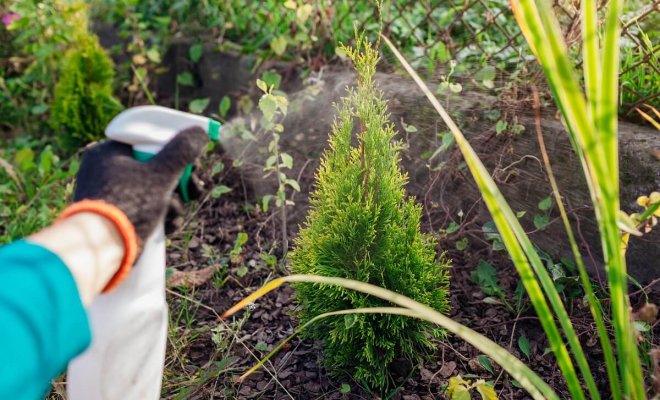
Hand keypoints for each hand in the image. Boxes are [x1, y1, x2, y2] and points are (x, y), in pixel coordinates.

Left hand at [74, 127, 208, 247]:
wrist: (99, 250)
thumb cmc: (127, 205)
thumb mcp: (161, 174)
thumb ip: (182, 151)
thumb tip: (199, 132)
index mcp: (108, 152)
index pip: (148, 142)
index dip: (174, 151)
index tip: (193, 163)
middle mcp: (107, 171)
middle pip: (155, 168)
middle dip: (180, 182)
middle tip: (196, 189)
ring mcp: (111, 194)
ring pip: (154, 191)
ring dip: (174, 203)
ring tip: (175, 214)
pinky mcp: (117, 216)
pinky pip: (146, 209)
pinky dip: (162, 216)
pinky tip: (169, 226)